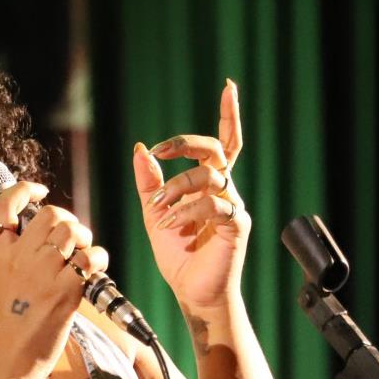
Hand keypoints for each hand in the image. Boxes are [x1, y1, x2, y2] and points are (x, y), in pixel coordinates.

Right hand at [0, 180, 109, 378]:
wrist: (4, 364)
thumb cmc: (5, 331)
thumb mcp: (1, 286)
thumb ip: (18, 260)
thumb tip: (53, 244)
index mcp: (0, 255)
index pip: (6, 205)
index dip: (26, 190)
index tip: (39, 190)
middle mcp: (20, 258)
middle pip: (52, 214)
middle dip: (69, 221)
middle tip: (73, 242)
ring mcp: (41, 274)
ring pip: (72, 231)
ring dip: (85, 241)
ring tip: (83, 260)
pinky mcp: (63, 292)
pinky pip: (89, 258)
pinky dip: (98, 260)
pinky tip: (93, 274)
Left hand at [133, 79, 247, 315]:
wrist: (191, 291)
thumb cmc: (177, 255)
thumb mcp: (154, 212)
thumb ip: (149, 182)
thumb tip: (141, 148)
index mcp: (209, 185)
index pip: (224, 143)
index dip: (229, 114)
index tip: (229, 86)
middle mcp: (226, 190)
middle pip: (216, 149)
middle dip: (187, 144)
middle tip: (160, 150)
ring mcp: (234, 207)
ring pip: (209, 175)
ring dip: (176, 187)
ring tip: (158, 209)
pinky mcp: (236, 226)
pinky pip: (213, 204)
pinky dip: (186, 210)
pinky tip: (171, 224)